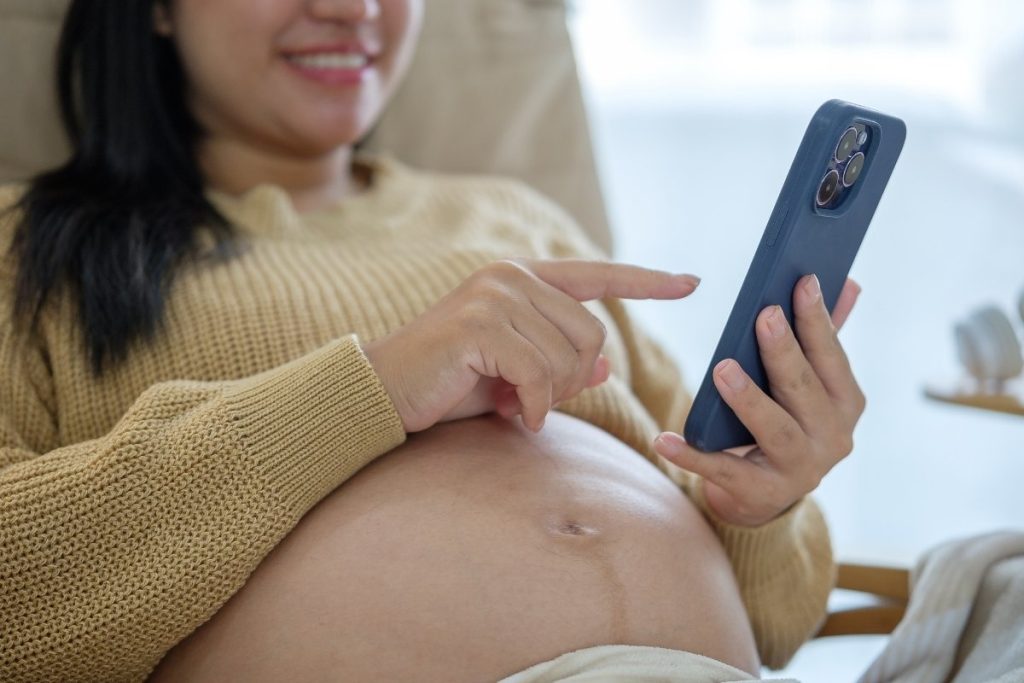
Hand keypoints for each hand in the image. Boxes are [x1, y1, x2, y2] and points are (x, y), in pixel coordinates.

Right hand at [362, 258, 700, 432]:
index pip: (599, 274)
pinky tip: (511, 415)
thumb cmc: (448, 383)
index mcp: (522, 279)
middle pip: (592, 331)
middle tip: (538, 401)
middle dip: (575, 377)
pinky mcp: (479, 324)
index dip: (648, 281)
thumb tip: (604, 363)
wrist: (385, 391)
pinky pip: (539, 374)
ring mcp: (494, 295)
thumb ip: (557, 362)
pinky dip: (534, 404)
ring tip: (515, 405)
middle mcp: (511, 276)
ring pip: (569, 355)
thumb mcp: (513, 375)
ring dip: (551, 394)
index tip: (692, 282)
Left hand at [654, 275, 864, 526]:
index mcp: (846, 403)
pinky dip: (692, 456)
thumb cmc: (786, 421)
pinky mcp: (760, 492)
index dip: (818, 320)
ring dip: (749, 399)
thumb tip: (848, 282)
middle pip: (804, 389)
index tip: (803, 281)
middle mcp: (832, 438)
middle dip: (785, 351)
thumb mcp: (808, 385)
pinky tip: (665, 439)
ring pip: (775, 430)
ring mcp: (800, 469)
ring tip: (722, 369)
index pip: (832, 356)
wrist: (765, 492)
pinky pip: (722, 470)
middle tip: (764, 316)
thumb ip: (824, 338)